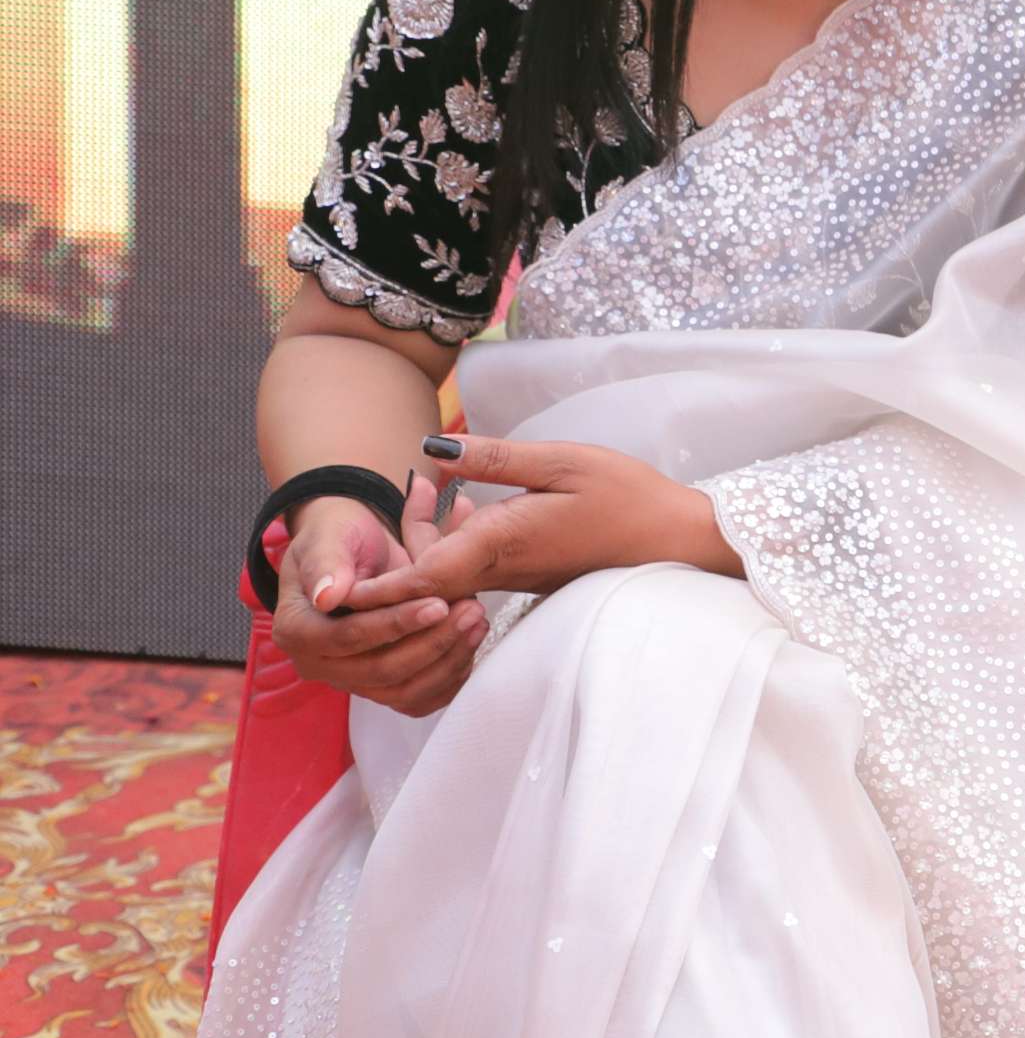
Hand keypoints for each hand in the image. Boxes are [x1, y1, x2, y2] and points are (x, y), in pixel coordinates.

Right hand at [268, 486, 484, 715]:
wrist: (359, 548)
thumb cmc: (341, 536)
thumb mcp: (329, 536)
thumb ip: (326, 562)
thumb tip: (327, 597)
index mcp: (297, 630)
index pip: (347, 638)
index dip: (393, 624)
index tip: (437, 604)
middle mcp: (318, 664)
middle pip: (380, 671)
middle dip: (431, 642)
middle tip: (471, 610)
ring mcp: (351, 681)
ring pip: (404, 691)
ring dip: (447, 659)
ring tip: (478, 620)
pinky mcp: (383, 688)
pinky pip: (420, 699)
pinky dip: (449, 677)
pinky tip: (471, 643)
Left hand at [340, 434, 736, 609]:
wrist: (677, 541)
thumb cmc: (626, 498)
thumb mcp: (561, 462)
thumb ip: (494, 458)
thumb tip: (434, 447)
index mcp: (499, 544)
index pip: (418, 578)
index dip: (372, 588)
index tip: (334, 590)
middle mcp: (497, 570)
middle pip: (422, 576)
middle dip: (395, 547)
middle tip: (404, 496)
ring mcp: (512, 577)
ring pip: (445, 572)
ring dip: (423, 542)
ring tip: (428, 489)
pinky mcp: (526, 576)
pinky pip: (471, 569)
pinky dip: (451, 545)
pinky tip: (463, 508)